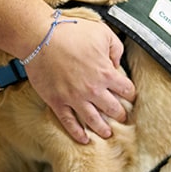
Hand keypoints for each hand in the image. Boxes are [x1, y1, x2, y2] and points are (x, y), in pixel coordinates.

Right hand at [24, 18, 135, 143]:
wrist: (40, 38)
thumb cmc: (70, 32)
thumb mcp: (102, 32)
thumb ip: (115, 48)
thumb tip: (116, 62)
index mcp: (106, 73)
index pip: (126, 90)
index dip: (130, 94)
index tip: (129, 96)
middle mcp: (93, 90)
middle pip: (113, 109)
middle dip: (120, 115)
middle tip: (122, 118)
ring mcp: (74, 98)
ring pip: (94, 121)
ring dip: (103, 129)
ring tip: (107, 133)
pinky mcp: (57, 102)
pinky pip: (69, 122)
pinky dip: (77, 133)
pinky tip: (84, 139)